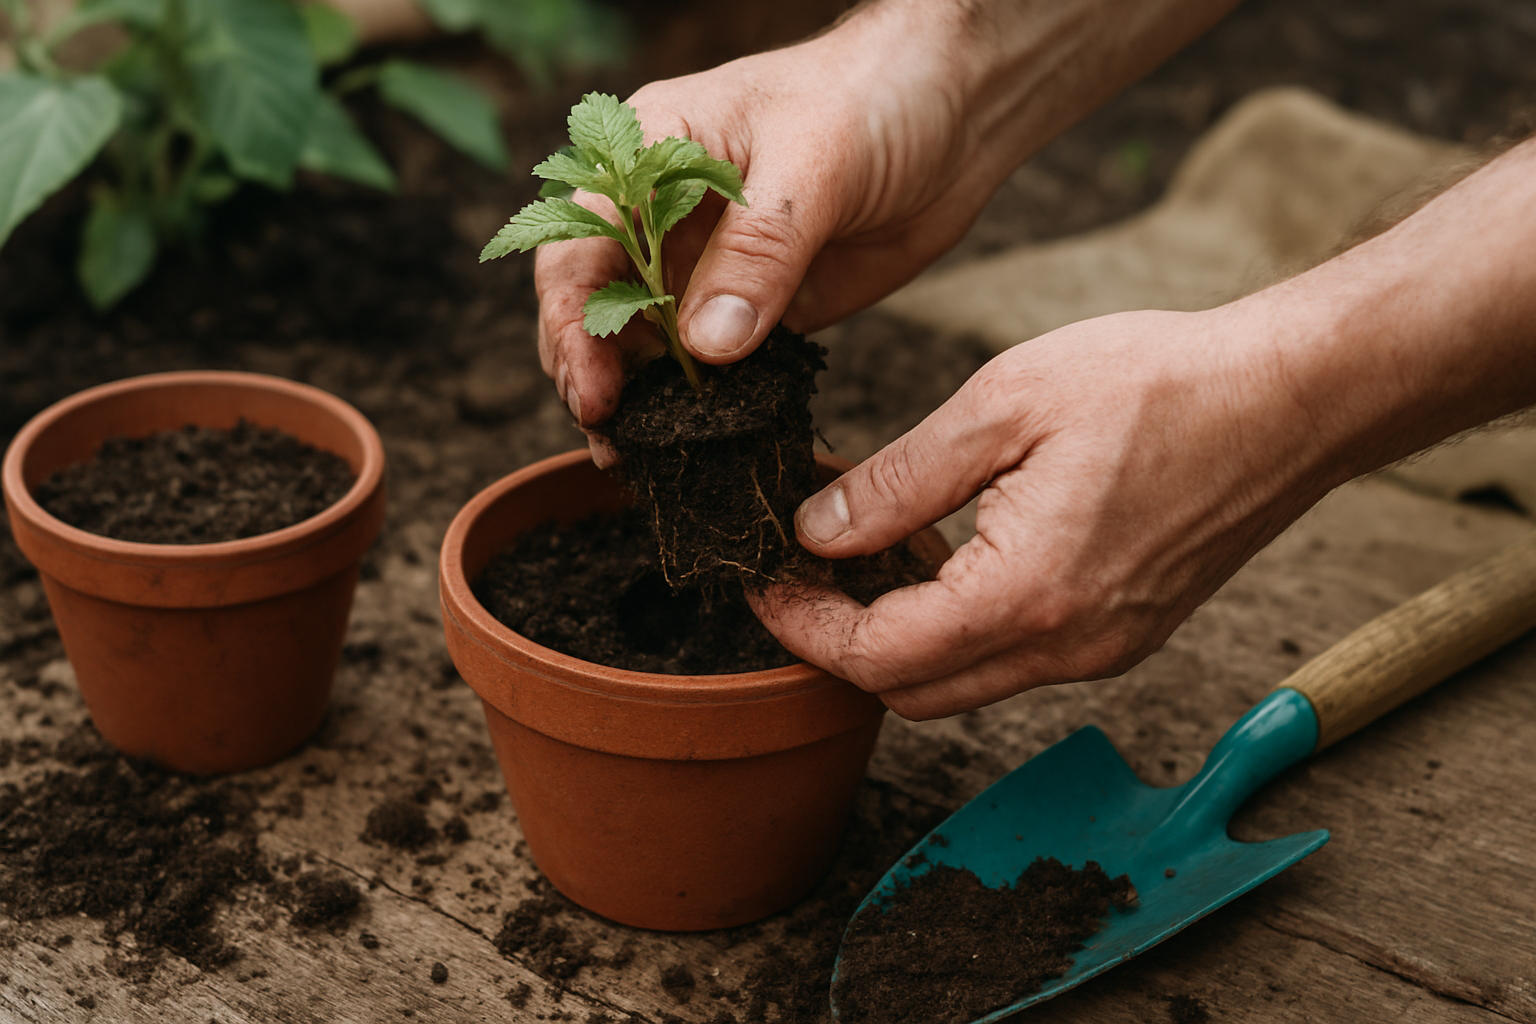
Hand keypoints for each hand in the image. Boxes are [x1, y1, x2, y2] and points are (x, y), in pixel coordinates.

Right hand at [537, 2, 1039, 448]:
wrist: (956, 108)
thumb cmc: (874, 95)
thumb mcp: (813, 161)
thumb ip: (758, 251)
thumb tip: (705, 346)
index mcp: (646, 153)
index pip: (578, 245)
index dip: (573, 323)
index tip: (596, 392)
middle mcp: (662, 215)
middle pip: (596, 306)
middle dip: (591, 373)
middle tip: (612, 441)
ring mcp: (709, 266)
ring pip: (647, 345)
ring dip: (639, 401)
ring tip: (639, 458)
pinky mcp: (758, 308)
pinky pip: (714, 367)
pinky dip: (701, 407)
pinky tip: (698, 444)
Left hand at [750, 307, 1344, 719]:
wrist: (1290, 397)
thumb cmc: (1159, 384)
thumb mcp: (1002, 407)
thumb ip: (898, 482)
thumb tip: (817, 530)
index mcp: (1026, 597)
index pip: (875, 657)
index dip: (802, 627)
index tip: (761, 581)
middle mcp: (1067, 648)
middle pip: (911, 691)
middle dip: (839, 643)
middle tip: (798, 571)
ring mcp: (1102, 651)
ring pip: (962, 682)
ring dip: (898, 636)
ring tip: (862, 552)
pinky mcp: (1124, 633)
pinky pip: (1014, 657)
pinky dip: (957, 626)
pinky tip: (940, 555)